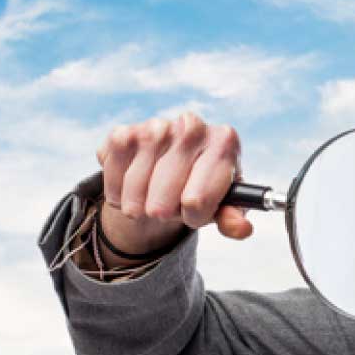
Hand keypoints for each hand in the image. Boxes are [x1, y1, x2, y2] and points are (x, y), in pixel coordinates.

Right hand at [94, 112, 251, 258]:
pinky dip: (116, 192)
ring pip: (137, 186)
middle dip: (163, 214)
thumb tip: (241, 228)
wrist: (172, 171)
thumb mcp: (223, 205)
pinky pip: (113, 172)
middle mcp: (192, 126)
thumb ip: (233, 218)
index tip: (193, 210)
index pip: (198, 199)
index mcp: (224, 142)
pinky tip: (128, 192)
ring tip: (146, 205)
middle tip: (165, 212)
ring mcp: (157, 126)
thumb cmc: (204, 188)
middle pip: (165, 196)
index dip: (193, 216)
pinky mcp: (126, 131)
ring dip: (136, 207)